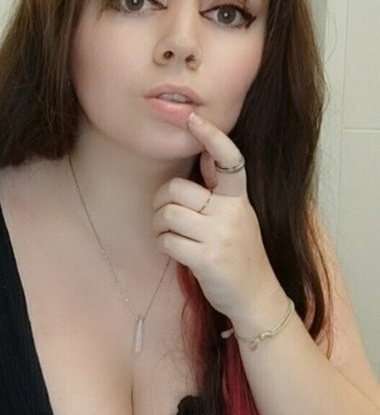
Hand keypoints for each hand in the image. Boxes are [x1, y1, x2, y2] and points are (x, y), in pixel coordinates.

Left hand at [152, 112, 279, 325]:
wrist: (255, 295)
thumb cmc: (239, 252)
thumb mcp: (237, 215)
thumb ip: (220, 188)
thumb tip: (203, 153)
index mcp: (239, 198)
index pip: (229, 159)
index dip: (211, 136)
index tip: (194, 119)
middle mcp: (232, 213)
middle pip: (177, 190)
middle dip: (161, 202)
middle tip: (166, 216)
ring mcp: (220, 236)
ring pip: (167, 215)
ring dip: (159, 226)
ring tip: (168, 234)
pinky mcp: (207, 259)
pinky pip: (167, 241)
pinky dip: (163, 244)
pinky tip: (175, 250)